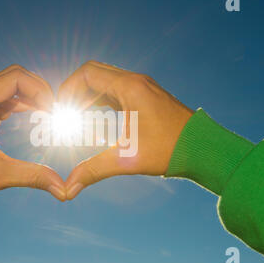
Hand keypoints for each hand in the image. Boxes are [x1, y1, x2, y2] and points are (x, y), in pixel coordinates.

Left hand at [0, 65, 65, 200]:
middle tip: (53, 109)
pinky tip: (31, 116)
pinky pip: (0, 99)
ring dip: (28, 95)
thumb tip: (62, 189)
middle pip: (13, 76)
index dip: (40, 89)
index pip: (16, 77)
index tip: (52, 110)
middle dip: (37, 89)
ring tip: (47, 112)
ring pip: (7, 86)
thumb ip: (33, 176)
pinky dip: (18, 104)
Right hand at [58, 61, 193, 199]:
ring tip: (76, 116)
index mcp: (129, 87)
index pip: (86, 74)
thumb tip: (69, 188)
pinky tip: (96, 117)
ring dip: (87, 94)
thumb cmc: (171, 150)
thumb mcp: (128, 159)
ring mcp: (142, 87)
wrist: (204, 148)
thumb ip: (95, 170)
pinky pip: (116, 90)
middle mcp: (135, 81)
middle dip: (74, 91)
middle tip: (64, 112)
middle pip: (93, 73)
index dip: (67, 89)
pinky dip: (101, 99)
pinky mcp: (146, 96)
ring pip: (105, 80)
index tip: (59, 109)